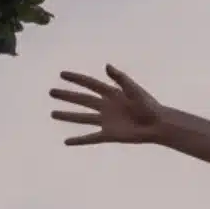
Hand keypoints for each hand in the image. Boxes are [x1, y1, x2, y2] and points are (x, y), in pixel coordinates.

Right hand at [49, 65, 167, 144]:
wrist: (158, 125)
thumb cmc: (149, 105)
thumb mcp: (134, 90)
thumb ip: (120, 79)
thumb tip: (106, 66)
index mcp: (111, 93)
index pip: (89, 84)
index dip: (76, 79)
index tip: (62, 74)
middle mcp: (105, 106)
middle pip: (82, 100)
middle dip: (67, 96)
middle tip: (51, 92)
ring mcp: (106, 121)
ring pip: (82, 118)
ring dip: (67, 116)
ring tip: (53, 114)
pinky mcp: (109, 135)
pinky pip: (90, 138)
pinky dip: (79, 140)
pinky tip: (66, 142)